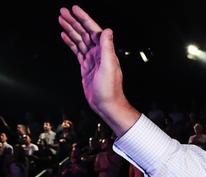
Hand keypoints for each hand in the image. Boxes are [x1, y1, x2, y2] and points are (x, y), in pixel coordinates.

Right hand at [59, 6, 130, 120]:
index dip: (84, 19)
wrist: (107, 104)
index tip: (74, 9)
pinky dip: (70, 42)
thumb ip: (107, 48)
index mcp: (104, 51)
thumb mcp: (109, 66)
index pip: (93, 30)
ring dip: (70, 29)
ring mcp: (91, 59)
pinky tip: (64, 35)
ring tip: (60, 19)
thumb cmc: (110, 89)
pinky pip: (77, 50)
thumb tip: (107, 30)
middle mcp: (98, 53)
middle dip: (73, 21)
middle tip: (62, 11)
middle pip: (84, 32)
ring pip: (79, 40)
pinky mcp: (86, 66)